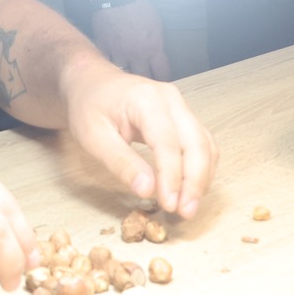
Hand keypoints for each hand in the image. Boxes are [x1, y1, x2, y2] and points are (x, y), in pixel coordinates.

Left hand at [59, 59, 215, 216]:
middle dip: (195, 181)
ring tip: (187, 207)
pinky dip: (200, 168)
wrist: (91, 83)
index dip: (171, 177)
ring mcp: (180, 106)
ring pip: (204, 144)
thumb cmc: (88, 107)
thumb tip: (147, 191)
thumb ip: (121, 162)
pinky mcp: (183, 117)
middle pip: (196, 143)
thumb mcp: (93, 136)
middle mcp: (170, 99)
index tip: (168, 205)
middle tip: (185, 212)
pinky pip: (201, 144)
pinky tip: (189, 189)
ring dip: (201, 178)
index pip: (167, 143)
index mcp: (146, 99)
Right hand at [90, 0, 171, 79]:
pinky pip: (105, 62)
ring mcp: (119, 52)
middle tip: (145, 82)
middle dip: (145, 80)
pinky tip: (109, 66)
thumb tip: (155, 54)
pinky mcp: (104, 47)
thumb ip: (156, 44)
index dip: (163, 77)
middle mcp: (136, 55)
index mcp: (152, 49)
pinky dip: (107, 64)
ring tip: (125, 77)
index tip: (161, 79)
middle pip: (142, 77)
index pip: (162, 73)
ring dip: (125, 74)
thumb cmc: (138, 6)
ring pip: (122, 73)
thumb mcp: (157, 26)